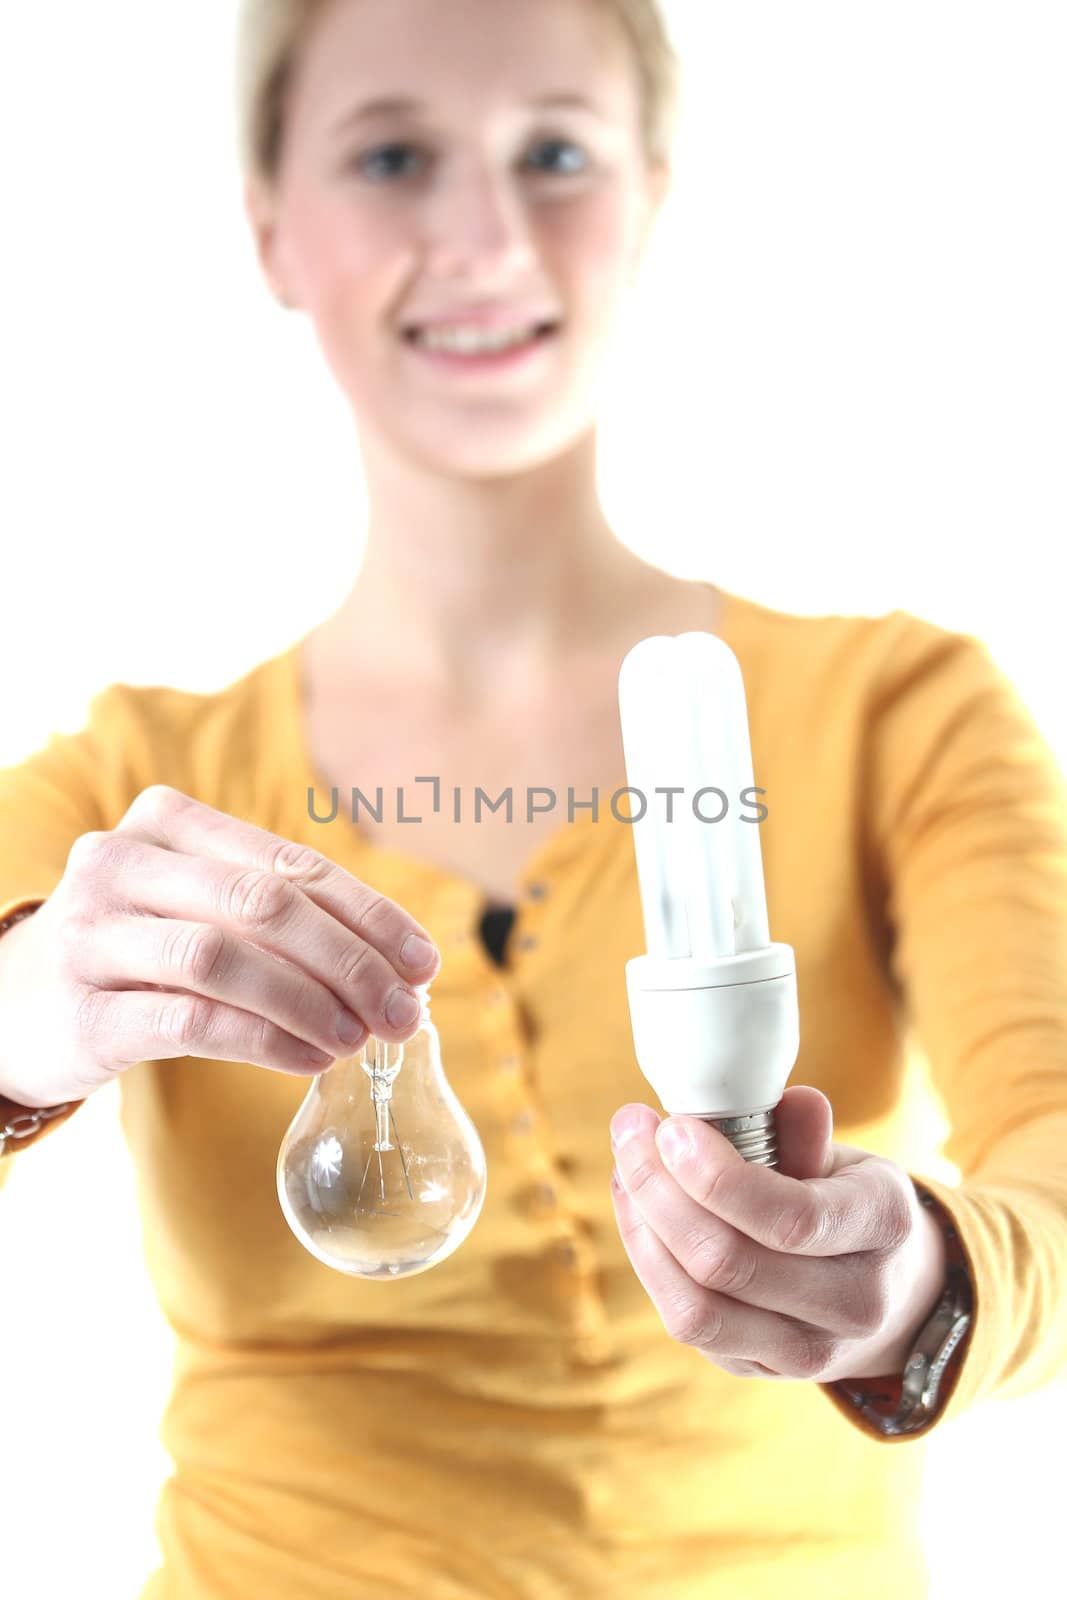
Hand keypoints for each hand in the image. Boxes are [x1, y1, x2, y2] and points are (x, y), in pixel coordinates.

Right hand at [0, 785, 440, 1107]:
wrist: (10, 1003)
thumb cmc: (135, 946)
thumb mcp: (198, 906)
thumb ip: (281, 916)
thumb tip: (401, 966)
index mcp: (167, 821)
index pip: (292, 864)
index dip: (369, 915)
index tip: (424, 962)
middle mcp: (122, 862)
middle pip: (265, 905)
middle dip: (350, 962)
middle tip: (403, 1012)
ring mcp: (94, 933)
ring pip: (227, 959)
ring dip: (310, 1003)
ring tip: (359, 1039)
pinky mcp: (83, 1008)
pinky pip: (191, 1021)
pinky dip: (264, 1041)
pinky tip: (308, 1059)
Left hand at [608, 1086, 946, 1383]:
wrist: (891, 1294)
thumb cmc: (850, 1202)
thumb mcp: (848, 1158)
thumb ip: (809, 1133)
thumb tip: (792, 1102)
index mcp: (883, 1228)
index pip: (791, 1218)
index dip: (717, 1176)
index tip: (673, 1128)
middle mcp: (855, 1305)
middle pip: (727, 1264)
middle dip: (660, 1189)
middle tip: (632, 1130)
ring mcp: (806, 1352)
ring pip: (697, 1308)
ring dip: (644, 1230)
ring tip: (626, 1169)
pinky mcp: (756, 1368)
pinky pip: (688, 1322)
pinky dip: (649, 1262)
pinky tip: (637, 1209)